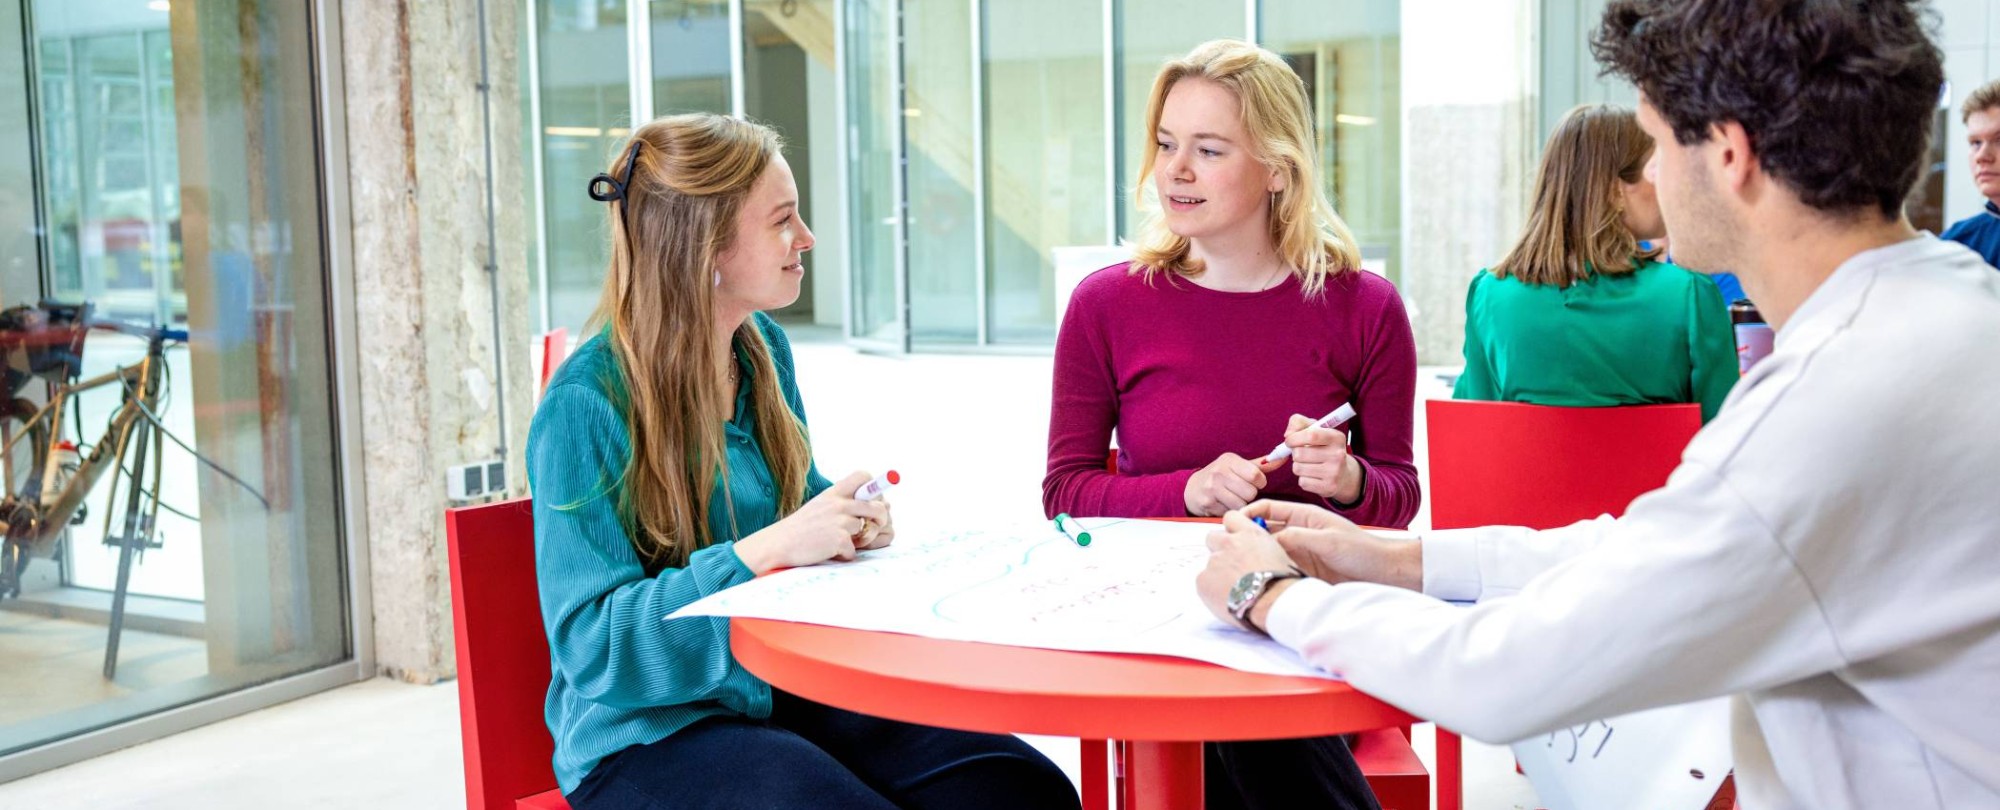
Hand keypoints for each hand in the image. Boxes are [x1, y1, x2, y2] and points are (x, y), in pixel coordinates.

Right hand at [734, 471, 889, 574]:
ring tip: (840, 542)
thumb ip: (842, 503)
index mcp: (834, 492)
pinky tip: (829, 552)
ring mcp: (839, 521)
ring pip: (867, 530)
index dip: (874, 486)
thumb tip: (875, 505)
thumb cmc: (801, 528)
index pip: (863, 476)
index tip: (874, 499)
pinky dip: (844, 555)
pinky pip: (854, 550)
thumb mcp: (820, 506)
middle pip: (878, 505)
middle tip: (875, 526)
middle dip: (882, 518)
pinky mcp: (839, 540)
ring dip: (858, 541)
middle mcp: (838, 503)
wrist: (778, 544)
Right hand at [1184, 452, 1281, 515]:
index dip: (1258, 483)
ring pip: (1241, 504)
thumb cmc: (1220, 477)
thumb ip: (1261, 466)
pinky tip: (1222, 504)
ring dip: (1240, 504)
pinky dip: (1229, 510)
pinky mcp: (1207, 503)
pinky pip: (1230, 512)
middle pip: (1250, 492)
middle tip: (1238, 491)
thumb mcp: (1238, 466)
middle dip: (1248, 495)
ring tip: (1231, 498)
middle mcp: (1219, 472)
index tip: (1250, 482)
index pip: (1256, 475)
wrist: (1192, 488)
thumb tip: (1284, 457)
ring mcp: (1212, 488)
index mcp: (1230, 460)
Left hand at [1197, 510, 1303, 628]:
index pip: (1231, 517)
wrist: (1272, 603)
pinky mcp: (1203, 580)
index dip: (1231, 529)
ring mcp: (1214, 561)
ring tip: (1234, 589)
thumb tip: (1254, 555)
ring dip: (1217, 573)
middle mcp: (1229, 543)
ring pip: (1209, 563)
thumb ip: (1260, 549)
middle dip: (1219, 549)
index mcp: (1250, 535)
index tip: (1234, 539)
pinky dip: (1211, 590)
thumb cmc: (1282, 583)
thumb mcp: (1279, 555)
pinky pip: (1203, 582)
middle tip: (1231, 567)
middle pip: (1212, 537)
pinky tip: (1226, 599)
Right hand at [1240, 500, 1421, 590]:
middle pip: (1264, 531)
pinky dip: (1267, 573)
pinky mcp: (1302, 572)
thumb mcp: (1328, 541)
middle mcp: (1299, 533)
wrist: (1385, 574)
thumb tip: (1267, 540)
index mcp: (1304, 516)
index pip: (1269, 508)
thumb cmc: (1362, 551)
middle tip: (1227, 546)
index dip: (1249, 512)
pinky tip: (1257, 579)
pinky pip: (1279, 569)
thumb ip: (1298, 538)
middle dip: (1245, 536)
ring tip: (1237, 565)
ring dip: (1255, 556)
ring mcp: (1299, 553)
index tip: (1232, 522)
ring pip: (1269, 552)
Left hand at [1282, 413, 1361, 503]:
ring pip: (1298, 468)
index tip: (1289, 441)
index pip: (1311, 435)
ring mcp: (1335, 472)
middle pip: (1299, 453)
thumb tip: (1288, 435)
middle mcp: (1338, 455)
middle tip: (1302, 454)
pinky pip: (1302, 482)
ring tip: (1308, 465)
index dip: (1294, 438)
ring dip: (1298, 466)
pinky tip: (1313, 476)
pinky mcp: (1329, 487)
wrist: (1343, 474)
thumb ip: (1298, 423)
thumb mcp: (1315, 430)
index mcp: (1336, 438)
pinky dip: (1303, 479)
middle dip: (1295, 453)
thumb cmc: (1323, 448)